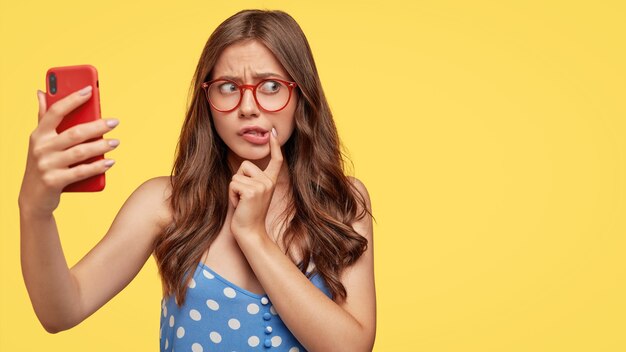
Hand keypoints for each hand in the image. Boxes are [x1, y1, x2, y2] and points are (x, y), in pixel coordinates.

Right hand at [18, 87, 119, 215]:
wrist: (33, 198)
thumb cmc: (43, 163)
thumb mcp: (40, 141)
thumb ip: (43, 117)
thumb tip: (40, 91)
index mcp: (38, 134)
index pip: (55, 111)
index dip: (72, 99)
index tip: (90, 90)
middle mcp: (41, 148)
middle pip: (74, 133)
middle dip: (97, 126)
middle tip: (115, 122)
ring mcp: (47, 165)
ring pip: (80, 152)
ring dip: (101, 146)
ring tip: (116, 142)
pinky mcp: (54, 181)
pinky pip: (80, 172)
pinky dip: (97, 167)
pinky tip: (110, 162)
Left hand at [228, 128, 282, 239]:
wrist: (251, 232)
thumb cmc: (247, 214)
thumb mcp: (253, 193)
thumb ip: (252, 180)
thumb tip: (244, 165)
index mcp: (271, 181)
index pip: (276, 160)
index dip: (275, 146)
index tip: (274, 133)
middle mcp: (269, 181)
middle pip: (245, 165)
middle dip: (238, 180)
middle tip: (244, 198)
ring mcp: (262, 186)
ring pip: (236, 176)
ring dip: (234, 190)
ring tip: (241, 203)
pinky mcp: (251, 191)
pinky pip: (233, 184)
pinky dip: (231, 195)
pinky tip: (239, 205)